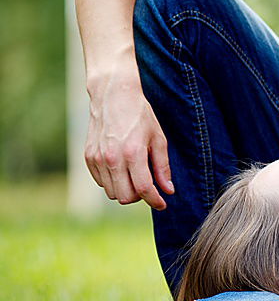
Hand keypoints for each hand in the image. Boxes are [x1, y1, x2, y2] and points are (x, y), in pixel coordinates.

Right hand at [84, 74, 172, 209]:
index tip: (162, 204)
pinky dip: (112, 182)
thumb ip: (162, 167)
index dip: (155, 201)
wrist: (113, 97)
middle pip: (125, 197)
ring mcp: (98, 158)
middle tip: (148, 187)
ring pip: (111, 192)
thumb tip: (168, 190)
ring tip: (135, 176)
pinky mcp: (89, 157)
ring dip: (125, 190)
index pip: (143, 189)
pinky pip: (101, 182)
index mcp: (133, 153)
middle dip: (140, 197)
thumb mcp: (158, 139)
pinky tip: (121, 169)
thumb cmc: (140, 116)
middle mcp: (112, 158)